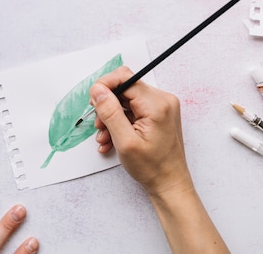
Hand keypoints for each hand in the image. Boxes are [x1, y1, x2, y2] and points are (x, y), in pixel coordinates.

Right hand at [90, 66, 191, 195]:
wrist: (169, 184)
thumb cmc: (152, 168)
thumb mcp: (125, 142)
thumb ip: (110, 112)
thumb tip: (97, 90)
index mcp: (157, 105)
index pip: (125, 78)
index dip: (105, 86)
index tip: (93, 101)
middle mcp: (162, 100)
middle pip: (125, 88)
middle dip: (107, 105)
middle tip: (99, 124)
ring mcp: (161, 107)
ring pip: (126, 100)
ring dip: (111, 116)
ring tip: (105, 136)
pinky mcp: (158, 114)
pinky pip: (133, 109)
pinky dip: (120, 121)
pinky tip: (113, 138)